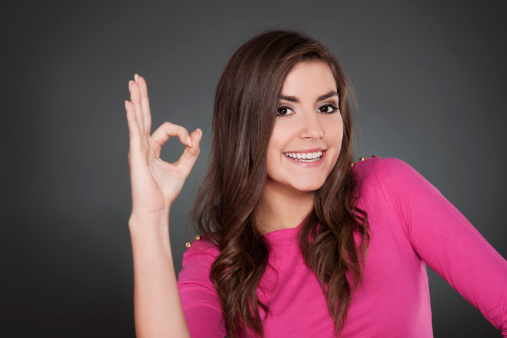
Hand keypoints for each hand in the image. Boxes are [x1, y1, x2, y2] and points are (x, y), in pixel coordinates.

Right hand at [125, 74, 201, 216]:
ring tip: (132, 82)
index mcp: (153, 147)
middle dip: (141, 96)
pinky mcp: (136, 154)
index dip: (182, 132)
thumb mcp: (183, 168)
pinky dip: (132, 117)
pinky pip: (134, 132)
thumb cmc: (165, 193)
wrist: (155, 209)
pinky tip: (129, 103)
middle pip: (143, 115)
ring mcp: (138, 148)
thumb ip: (190, 151)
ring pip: (137, 119)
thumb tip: (197, 132)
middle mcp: (143, 145)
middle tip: (137, 78)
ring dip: (136, 99)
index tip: (190, 143)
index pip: (168, 129)